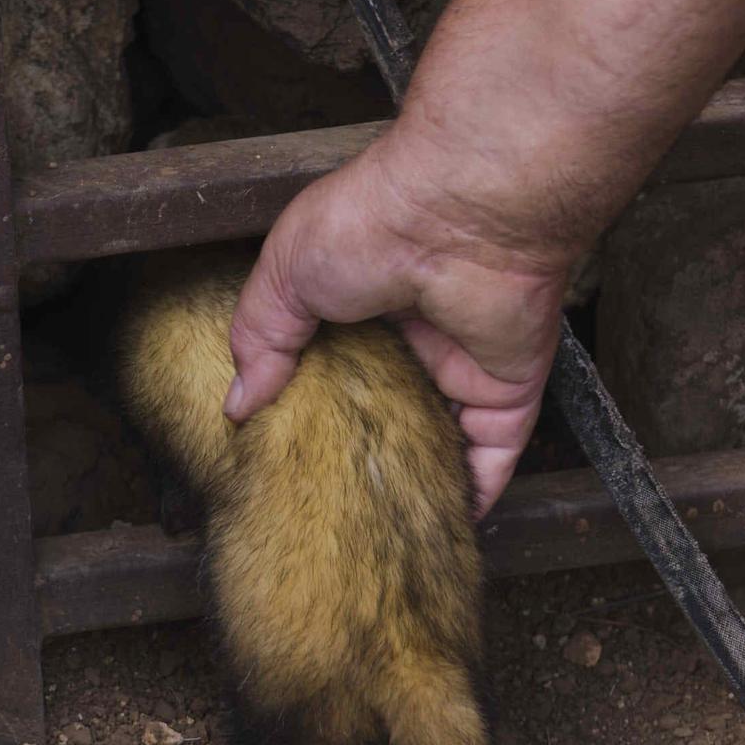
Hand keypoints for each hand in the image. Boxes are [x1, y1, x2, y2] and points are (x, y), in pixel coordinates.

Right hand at [224, 132, 580, 515]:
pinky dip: (477, 492)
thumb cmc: (373, 223)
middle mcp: (421, 338)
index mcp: (368, 304)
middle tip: (332, 502)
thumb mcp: (285, 274)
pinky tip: (446, 525)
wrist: (457, 215)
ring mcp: (466, 367)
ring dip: (420, 478)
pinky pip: (495, 455)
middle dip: (367, 453)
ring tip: (383, 530)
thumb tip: (237, 404)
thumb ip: (261, 337)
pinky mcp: (507, 391)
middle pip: (394, 409)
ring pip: (444, 439)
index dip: (319, 406)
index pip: (344, 367)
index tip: (288, 452)